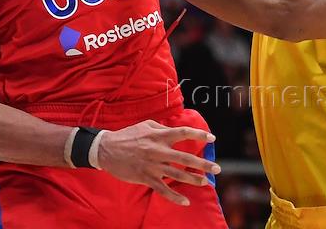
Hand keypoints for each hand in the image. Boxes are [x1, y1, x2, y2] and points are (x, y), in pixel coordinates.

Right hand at [97, 119, 218, 205]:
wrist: (108, 149)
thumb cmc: (128, 135)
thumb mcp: (145, 125)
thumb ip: (161, 128)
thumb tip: (174, 131)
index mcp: (159, 135)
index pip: (183, 133)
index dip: (199, 135)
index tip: (212, 138)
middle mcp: (158, 151)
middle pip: (186, 158)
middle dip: (203, 164)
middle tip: (217, 168)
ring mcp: (153, 166)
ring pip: (177, 175)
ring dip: (193, 179)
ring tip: (206, 182)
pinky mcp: (146, 178)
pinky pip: (163, 190)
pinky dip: (175, 197)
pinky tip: (185, 201)